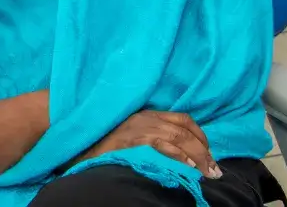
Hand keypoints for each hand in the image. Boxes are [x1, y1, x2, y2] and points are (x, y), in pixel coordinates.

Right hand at [73, 110, 221, 179]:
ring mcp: (138, 126)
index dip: (199, 134)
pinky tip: (187, 166)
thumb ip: (146, 136)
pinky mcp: (131, 138)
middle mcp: (143, 116)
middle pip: (184, 127)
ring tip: (208, 171)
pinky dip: (178, 154)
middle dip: (204, 148)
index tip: (208, 151)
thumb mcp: (126, 134)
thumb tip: (173, 152)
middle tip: (214, 168)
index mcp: (144, 113)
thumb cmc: (96, 139)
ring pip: (178, 136)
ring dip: (198, 154)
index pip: (181, 118)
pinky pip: (162, 144)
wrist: (72, 136)